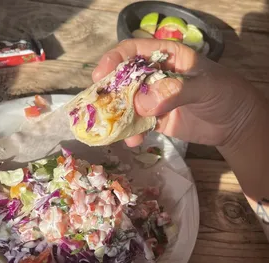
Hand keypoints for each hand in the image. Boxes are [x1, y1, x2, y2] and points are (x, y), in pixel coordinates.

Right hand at [92, 39, 261, 147]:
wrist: (234, 124)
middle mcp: (155, 76)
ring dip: (118, 115)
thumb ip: (174, 91)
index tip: (101, 75)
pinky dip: (132, 132)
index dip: (115, 59)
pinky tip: (133, 141)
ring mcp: (153, 99)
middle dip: (111, 91)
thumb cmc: (224, 94)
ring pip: (128, 103)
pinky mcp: (155, 120)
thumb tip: (140, 105)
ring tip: (112, 127)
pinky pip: (137, 124)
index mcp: (166, 56)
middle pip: (124, 79)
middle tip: (99, 105)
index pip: (134, 51)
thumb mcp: (204, 86)